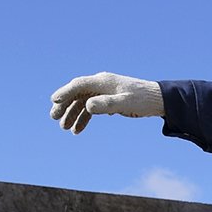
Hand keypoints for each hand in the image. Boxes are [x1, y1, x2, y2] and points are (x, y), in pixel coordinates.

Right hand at [49, 72, 163, 132]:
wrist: (157, 100)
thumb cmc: (142, 100)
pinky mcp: (108, 99)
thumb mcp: (124, 103)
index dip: (65, 92)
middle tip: (53, 117)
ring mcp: (104, 92)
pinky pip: (91, 108)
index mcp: (103, 81)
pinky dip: (84, 118)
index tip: (54, 101)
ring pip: (82, 102)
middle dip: (64, 105)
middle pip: (77, 93)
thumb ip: (106, 104)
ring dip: (72, 114)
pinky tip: (78, 130)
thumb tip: (87, 106)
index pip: (79, 84)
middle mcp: (101, 84)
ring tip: (64, 128)